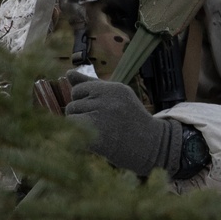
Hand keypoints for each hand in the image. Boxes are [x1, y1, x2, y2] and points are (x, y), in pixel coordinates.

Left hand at [64, 74, 182, 177]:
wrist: (153, 147)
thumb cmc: (131, 122)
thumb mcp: (116, 98)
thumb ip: (91, 85)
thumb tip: (68, 72)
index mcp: (113, 88)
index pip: (79, 89)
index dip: (82, 102)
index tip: (97, 112)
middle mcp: (108, 99)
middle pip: (73, 104)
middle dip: (80, 115)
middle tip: (101, 125)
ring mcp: (102, 117)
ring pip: (71, 117)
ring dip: (78, 127)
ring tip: (98, 133)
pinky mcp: (97, 135)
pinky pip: (72, 131)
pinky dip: (76, 138)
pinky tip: (92, 142)